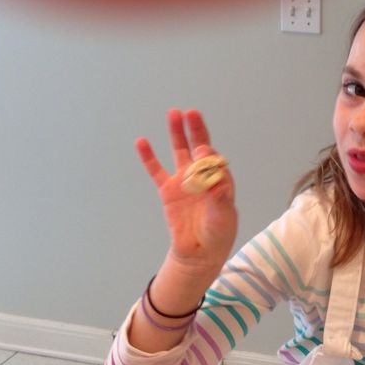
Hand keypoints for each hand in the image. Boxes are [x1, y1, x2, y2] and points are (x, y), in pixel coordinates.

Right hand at [137, 109, 237, 277]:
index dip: (208, 154)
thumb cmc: (217, 233)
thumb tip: (215, 179)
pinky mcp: (168, 190)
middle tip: (191, 113)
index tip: (202, 151)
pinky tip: (142, 142)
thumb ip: (219, 197)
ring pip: (179, 152)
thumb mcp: (223, 217)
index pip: (214, 160)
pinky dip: (149, 157)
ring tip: (173, 114)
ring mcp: (184, 181)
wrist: (199, 252)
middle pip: (198, 147)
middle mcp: (203, 176)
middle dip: (196, 130)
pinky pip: (156, 171)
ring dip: (177, 133)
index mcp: (220, 180)